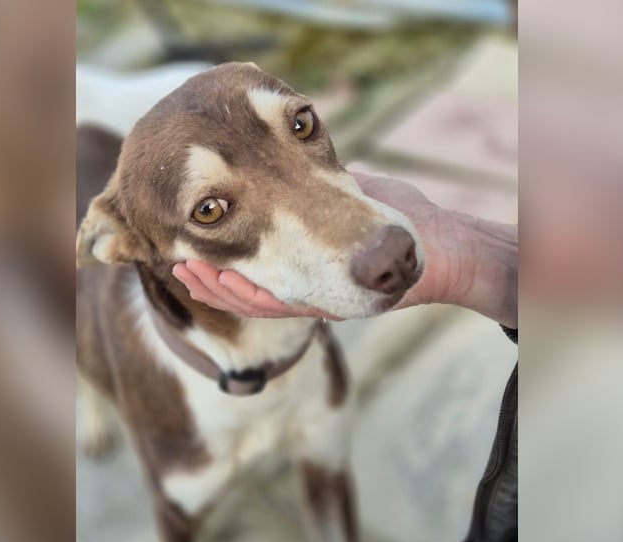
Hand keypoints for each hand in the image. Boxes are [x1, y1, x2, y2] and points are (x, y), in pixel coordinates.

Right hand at [171, 172, 439, 318]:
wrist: (447, 246)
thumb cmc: (408, 219)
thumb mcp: (353, 191)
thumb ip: (319, 183)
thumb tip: (282, 152)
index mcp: (310, 262)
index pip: (254, 263)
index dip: (219, 258)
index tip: (192, 236)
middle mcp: (309, 284)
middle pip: (245, 288)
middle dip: (208, 276)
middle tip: (176, 259)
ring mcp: (317, 298)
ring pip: (253, 300)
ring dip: (218, 287)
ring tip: (188, 269)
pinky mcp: (328, 307)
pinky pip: (275, 307)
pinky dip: (245, 294)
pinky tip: (221, 280)